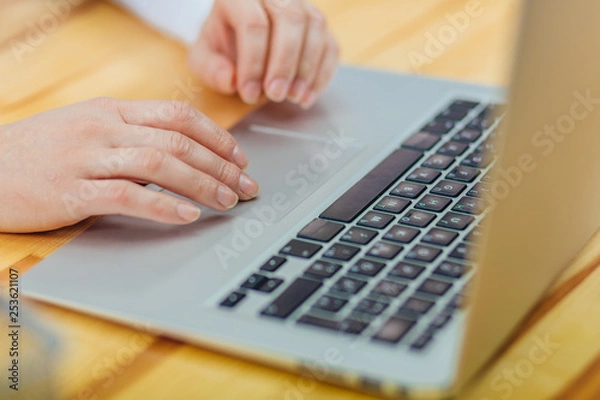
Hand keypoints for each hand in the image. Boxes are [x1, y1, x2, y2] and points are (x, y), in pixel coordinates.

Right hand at [0, 98, 259, 232]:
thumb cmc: (40, 151)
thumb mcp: (88, 127)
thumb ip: (132, 133)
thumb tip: (184, 152)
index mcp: (112, 110)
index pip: (179, 115)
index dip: (217, 136)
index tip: (240, 157)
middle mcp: (104, 128)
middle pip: (178, 141)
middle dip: (221, 165)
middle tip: (247, 186)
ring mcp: (86, 158)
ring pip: (160, 164)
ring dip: (202, 184)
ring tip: (228, 201)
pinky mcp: (70, 192)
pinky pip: (127, 195)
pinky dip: (162, 206)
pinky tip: (187, 215)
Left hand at [189, 0, 339, 107]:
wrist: (239, 40)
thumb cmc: (223, 47)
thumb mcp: (204, 58)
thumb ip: (211, 69)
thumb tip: (230, 80)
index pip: (253, 23)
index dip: (252, 62)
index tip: (248, 93)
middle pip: (290, 18)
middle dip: (284, 63)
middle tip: (275, 95)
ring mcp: (301, 6)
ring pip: (315, 27)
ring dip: (307, 68)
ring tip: (294, 97)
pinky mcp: (319, 26)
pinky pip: (330, 45)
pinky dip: (323, 73)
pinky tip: (308, 95)